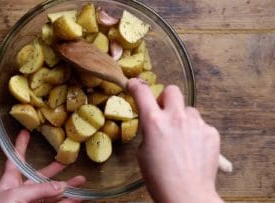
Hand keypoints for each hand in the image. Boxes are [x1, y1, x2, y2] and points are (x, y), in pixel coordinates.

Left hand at [0, 130, 85, 202]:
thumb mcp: (14, 195)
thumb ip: (38, 189)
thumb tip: (61, 186)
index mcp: (10, 180)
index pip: (16, 158)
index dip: (20, 145)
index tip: (25, 133)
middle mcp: (21, 190)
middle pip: (40, 176)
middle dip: (55, 169)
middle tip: (66, 161)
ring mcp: (30, 202)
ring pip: (52, 193)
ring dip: (67, 188)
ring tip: (81, 181)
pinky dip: (67, 202)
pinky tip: (77, 198)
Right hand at [127, 78, 222, 202]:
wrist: (187, 194)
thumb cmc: (159, 178)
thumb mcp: (143, 152)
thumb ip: (149, 132)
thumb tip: (155, 125)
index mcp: (154, 122)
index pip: (142, 92)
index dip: (136, 86)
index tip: (134, 84)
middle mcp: (176, 117)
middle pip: (172, 90)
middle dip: (166, 99)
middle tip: (164, 113)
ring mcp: (196, 124)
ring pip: (189, 109)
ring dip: (183, 118)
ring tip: (182, 139)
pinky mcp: (211, 132)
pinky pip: (201, 125)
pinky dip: (196, 133)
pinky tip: (193, 149)